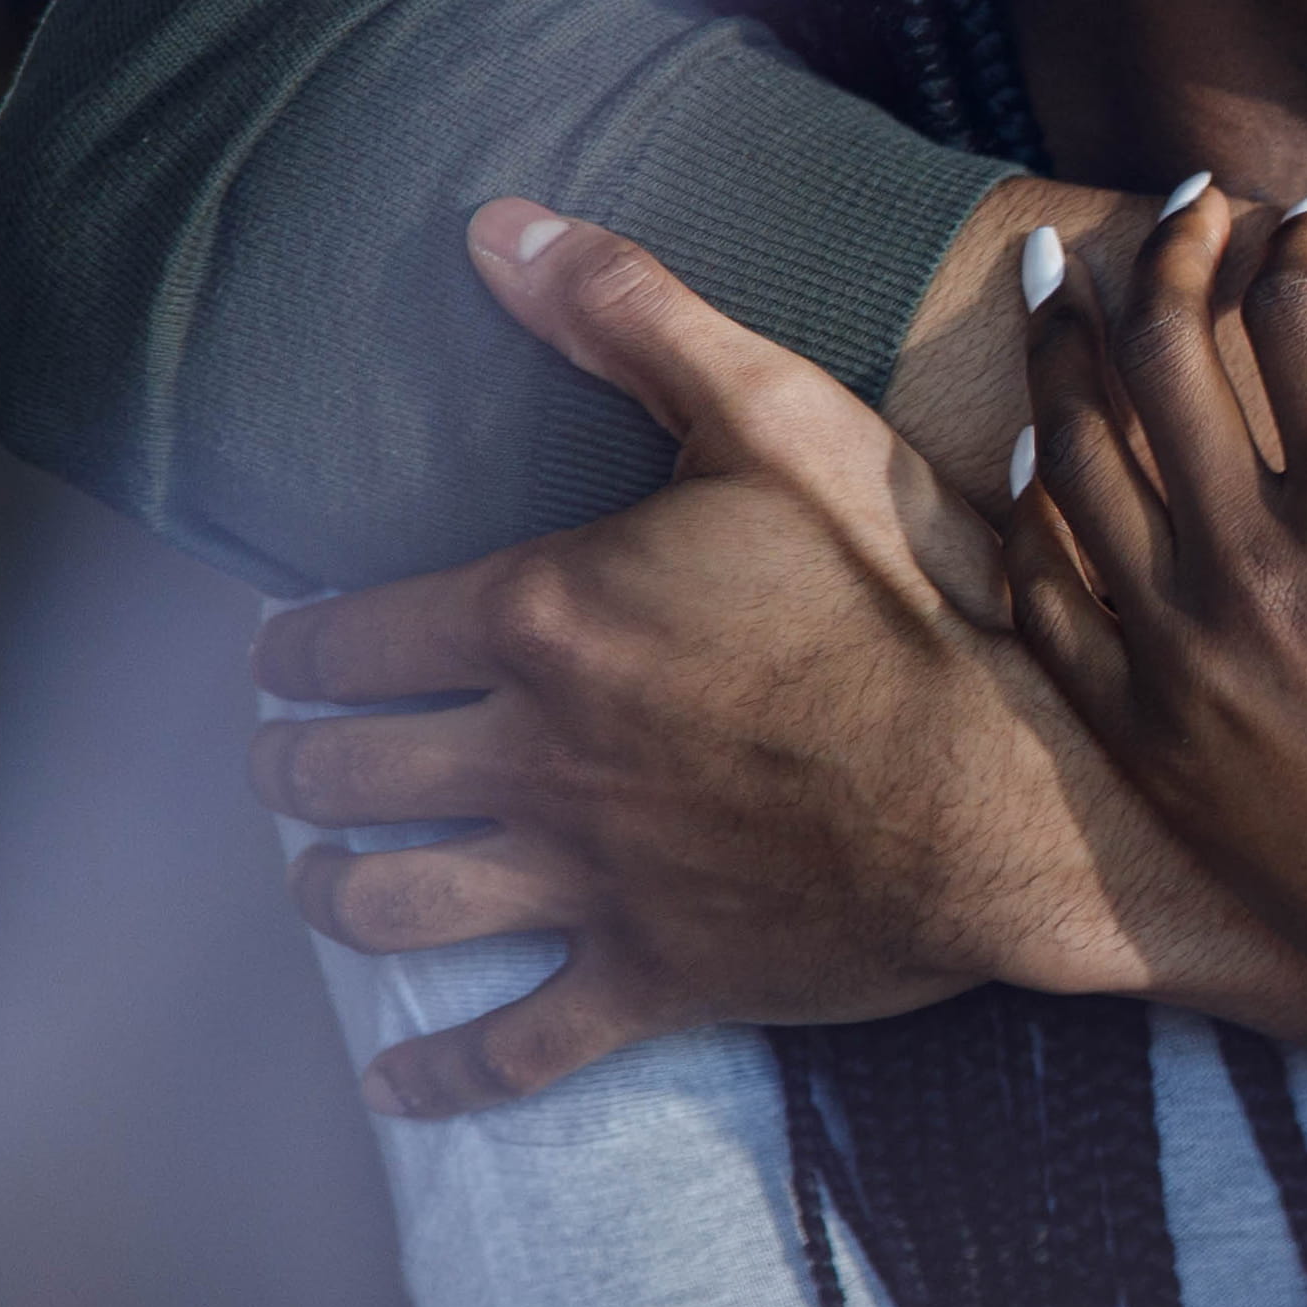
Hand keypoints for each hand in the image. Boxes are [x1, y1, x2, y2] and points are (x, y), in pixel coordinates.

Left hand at [244, 203, 1306, 1115]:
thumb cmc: (913, 599)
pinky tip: (396, 1081)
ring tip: (321, 877)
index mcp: (543, 618)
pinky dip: (441, 1074)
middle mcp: (534, 755)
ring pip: (392, 905)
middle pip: (344, 775)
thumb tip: (498, 226)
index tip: (280, 651)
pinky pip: (514, 1049)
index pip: (349, 636)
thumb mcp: (782, 421)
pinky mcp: (655, 976)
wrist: (1025, 790)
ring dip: (334, 891)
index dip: (294, 645)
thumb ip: (635, 318)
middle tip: (286, 759)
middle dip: (292, 766)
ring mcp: (589, 878)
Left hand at [998, 189, 1306, 1138]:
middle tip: (1184, 210)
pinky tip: (1042, 451)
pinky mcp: (1144, 738)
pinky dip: (1032, 504)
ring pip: (1073, 457)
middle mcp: (1254, 572)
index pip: (1290, 314)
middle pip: (1161, 354)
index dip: (1296, 242)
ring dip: (1069, 349)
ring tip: (1073, 285)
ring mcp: (1180, 659)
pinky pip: (1046, 592)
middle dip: (1170, 251)